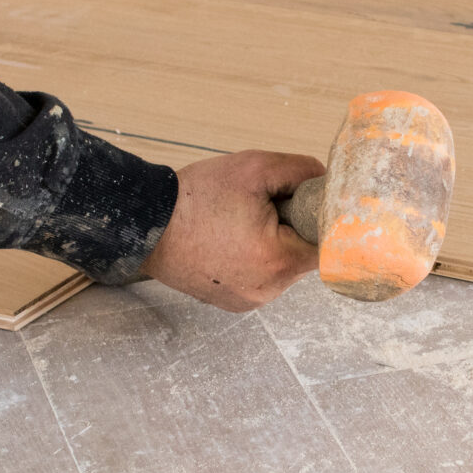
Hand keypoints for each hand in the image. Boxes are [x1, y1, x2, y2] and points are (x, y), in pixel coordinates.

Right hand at [141, 150, 323, 311]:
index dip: (317, 219)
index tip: (300, 203)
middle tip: (259, 209)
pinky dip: (253, 261)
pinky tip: (229, 243)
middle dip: (291, 231)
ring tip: (238, 226)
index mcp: (278, 261)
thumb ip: (301, 172)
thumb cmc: (196, 197)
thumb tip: (324, 183)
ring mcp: (249, 301)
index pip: (326, 244)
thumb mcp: (254, 168)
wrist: (146, 224)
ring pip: (282, 269)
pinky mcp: (233, 304)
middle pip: (303, 257)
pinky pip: (260, 280)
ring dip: (272, 246)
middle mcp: (268, 290)